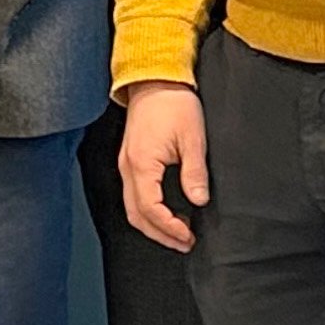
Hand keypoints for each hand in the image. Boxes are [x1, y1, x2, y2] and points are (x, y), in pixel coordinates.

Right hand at [117, 82, 209, 250]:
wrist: (155, 81)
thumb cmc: (174, 104)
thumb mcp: (193, 138)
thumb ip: (194, 172)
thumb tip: (198, 200)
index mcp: (142, 165)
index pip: (151, 209)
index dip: (170, 228)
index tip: (189, 236)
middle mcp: (128, 168)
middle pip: (136, 215)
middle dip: (160, 234)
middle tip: (184, 244)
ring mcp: (126, 165)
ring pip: (132, 208)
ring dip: (153, 225)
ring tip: (178, 233)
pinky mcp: (130, 161)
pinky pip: (133, 195)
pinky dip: (148, 211)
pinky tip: (167, 212)